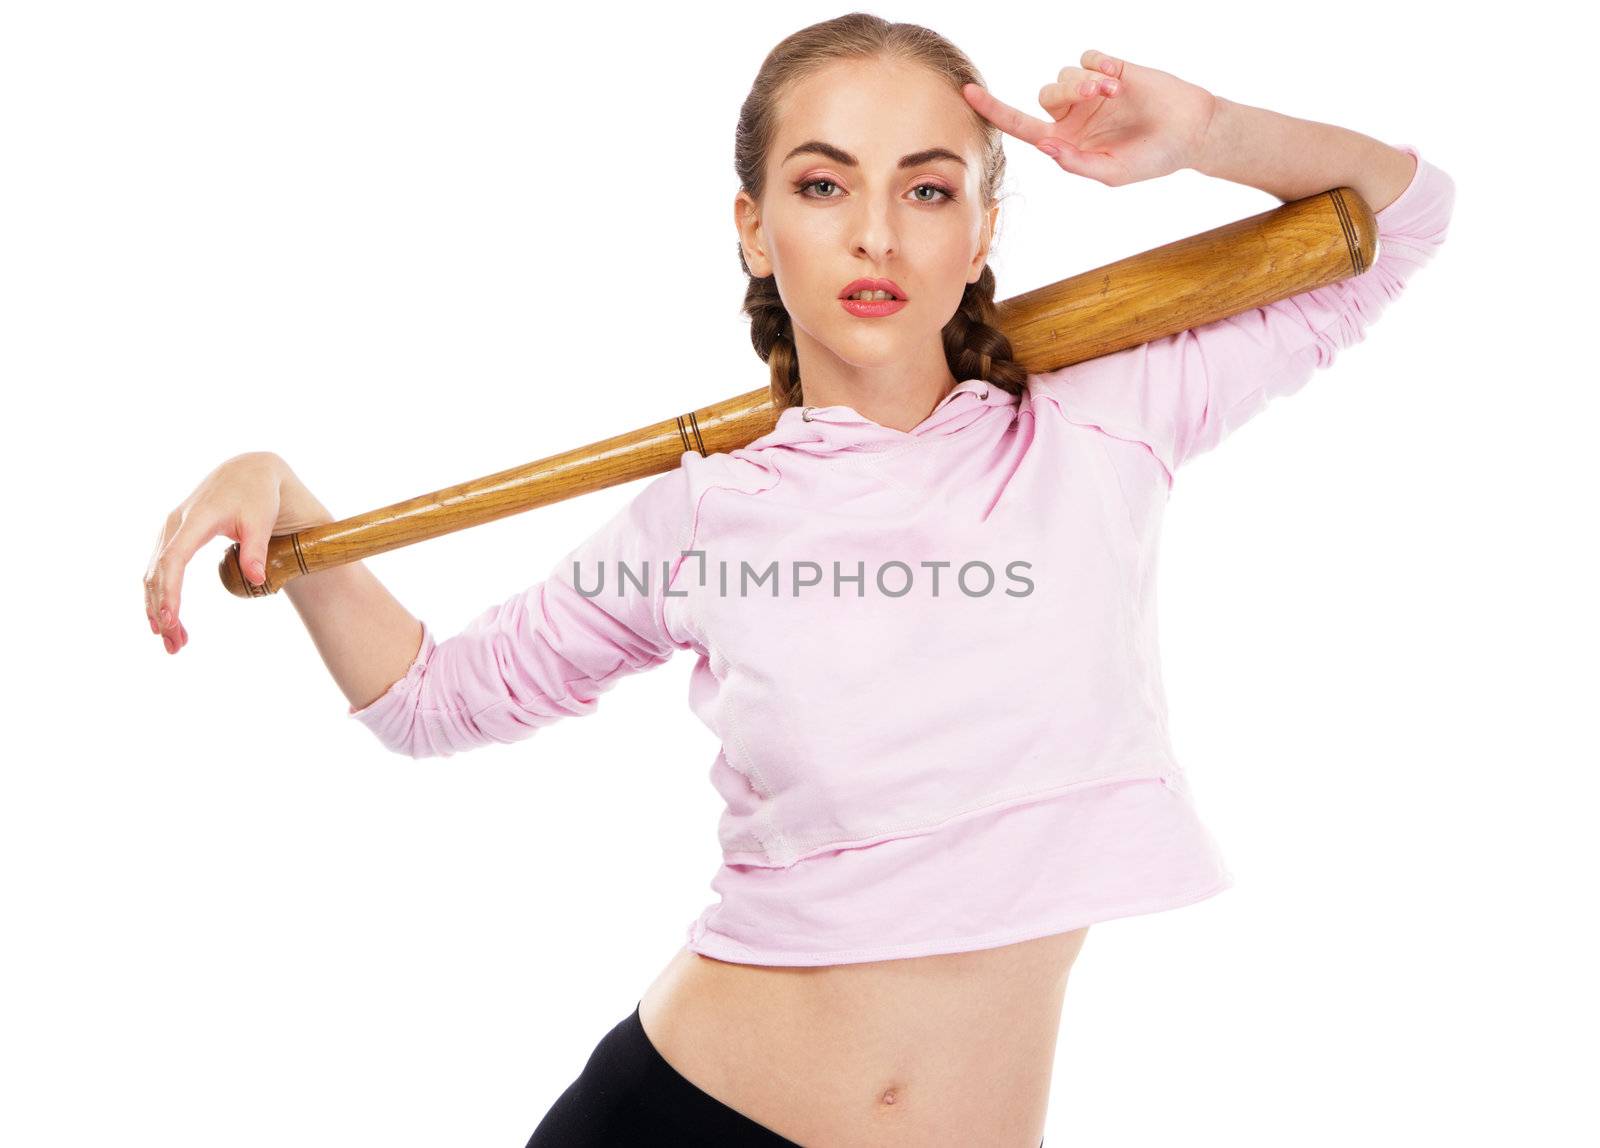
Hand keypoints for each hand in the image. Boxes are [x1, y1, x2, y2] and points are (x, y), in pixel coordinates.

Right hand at [143, 452, 330, 654]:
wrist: (248, 472)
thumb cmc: (258, 496)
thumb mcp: (261, 521)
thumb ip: (255, 550)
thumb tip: (256, 579)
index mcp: (195, 520)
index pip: (173, 560)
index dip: (169, 591)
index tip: (169, 619)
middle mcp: (174, 525)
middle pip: (157, 572)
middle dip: (161, 610)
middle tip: (173, 644)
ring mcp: (170, 530)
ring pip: (153, 574)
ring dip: (157, 608)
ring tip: (172, 642)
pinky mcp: (173, 537)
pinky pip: (160, 570)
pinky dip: (161, 595)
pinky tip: (168, 619)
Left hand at [962, 49, 1218, 186]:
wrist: (1191, 133)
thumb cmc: (1151, 159)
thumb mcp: (1112, 171)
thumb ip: (1076, 162)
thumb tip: (1044, 145)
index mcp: (1066, 142)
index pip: (1021, 127)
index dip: (994, 111)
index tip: (968, 93)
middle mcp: (1073, 116)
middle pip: (1046, 94)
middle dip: (1068, 92)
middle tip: (1098, 95)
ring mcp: (1091, 92)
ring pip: (1065, 74)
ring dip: (1086, 80)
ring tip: (1114, 91)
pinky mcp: (1110, 68)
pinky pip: (1089, 57)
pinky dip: (1099, 64)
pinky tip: (1119, 77)